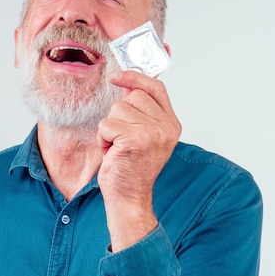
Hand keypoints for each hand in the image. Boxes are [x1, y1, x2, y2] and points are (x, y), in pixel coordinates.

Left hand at [97, 70, 181, 251]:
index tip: (117, 76)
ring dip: (109, 128)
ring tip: (118, 147)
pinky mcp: (135, 139)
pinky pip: (106, 124)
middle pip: (132, 96)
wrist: (129, 198)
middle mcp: (166, 127)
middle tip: (122, 138)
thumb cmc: (131, 169)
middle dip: (119, 115)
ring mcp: (152, 133)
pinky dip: (102, 139)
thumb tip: (127, 83)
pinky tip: (112, 154)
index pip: (156, 88)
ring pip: (117, 109)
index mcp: (171, 124)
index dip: (135, 77)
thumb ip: (141, 110)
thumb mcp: (143, 135)